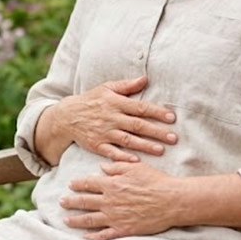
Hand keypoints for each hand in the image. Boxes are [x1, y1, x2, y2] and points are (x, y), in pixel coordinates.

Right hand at [46, 75, 177, 162]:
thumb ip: (127, 85)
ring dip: (145, 145)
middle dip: (156, 131)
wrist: (67, 116)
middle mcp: (111, 118)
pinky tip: (136, 161)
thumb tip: (145, 78)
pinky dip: (123, 157)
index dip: (156, 112)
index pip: (140, 107)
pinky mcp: (97, 145)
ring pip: (128, 140)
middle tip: (173, 138)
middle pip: (137, 125)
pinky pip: (112, 152)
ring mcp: (104, 132)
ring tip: (161, 150)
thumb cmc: (91, 100)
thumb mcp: (106, 88)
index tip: (171, 117)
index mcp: (115, 103)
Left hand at [60, 161, 180, 239]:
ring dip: (76, 219)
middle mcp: (109, 201)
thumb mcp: (135, 167)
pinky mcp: (123, 230)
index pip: (88, 183)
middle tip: (61, 202)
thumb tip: (101, 167)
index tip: (70, 184)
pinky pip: (104, 236)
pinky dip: (92, 237)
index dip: (77, 184)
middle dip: (71, 202)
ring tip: (66, 220)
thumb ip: (116, 166)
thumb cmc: (155, 181)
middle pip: (84, 201)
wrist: (171, 200)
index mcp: (111, 184)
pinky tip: (84, 238)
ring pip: (90, 219)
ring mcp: (115, 217)